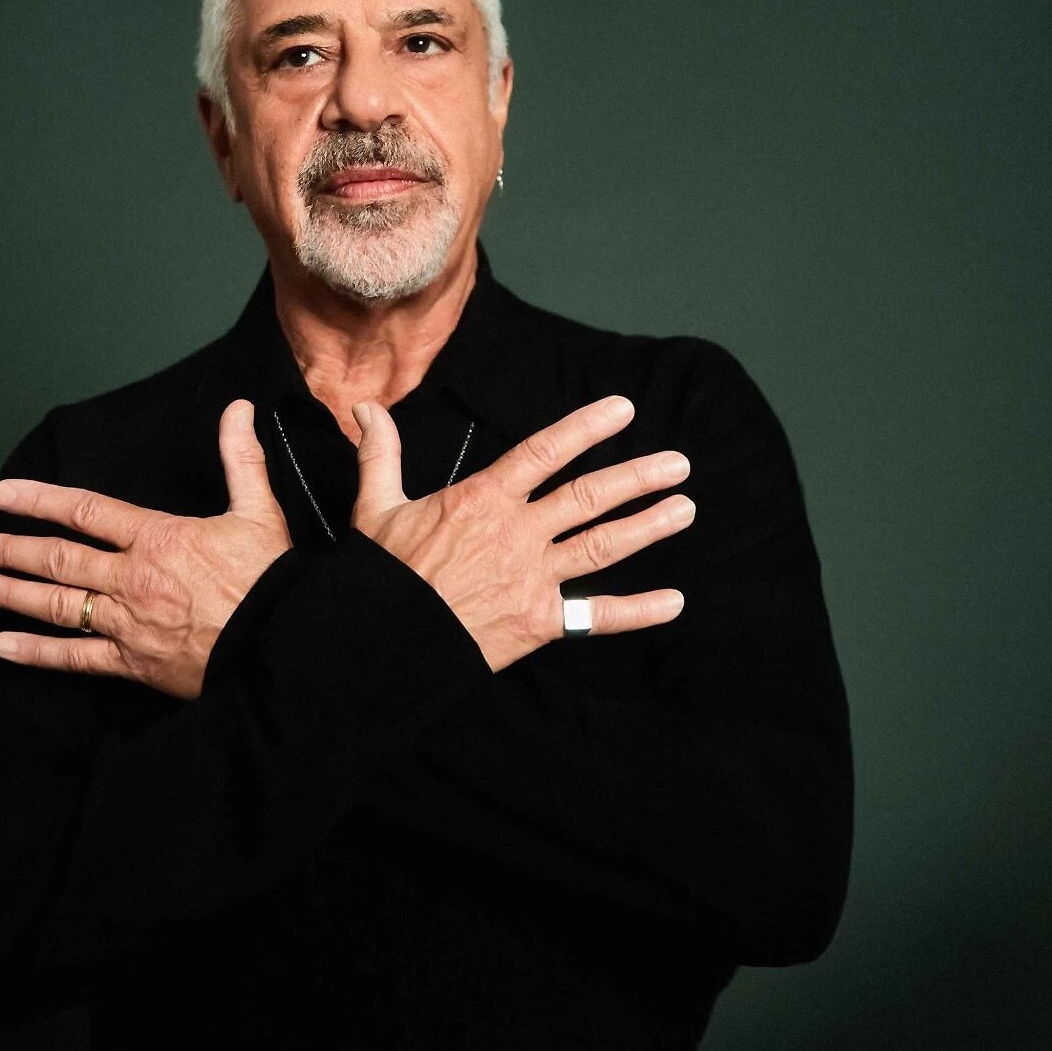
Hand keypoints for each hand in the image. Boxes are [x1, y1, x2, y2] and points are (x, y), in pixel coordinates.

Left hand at [0, 400, 290, 699]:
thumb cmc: (269, 579)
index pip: (85, 511)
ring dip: (10, 594)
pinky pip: (76, 657)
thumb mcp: (260, 512)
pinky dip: (38, 654)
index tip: (2, 496)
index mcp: (157, 538)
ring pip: (57, 605)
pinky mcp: (132, 663)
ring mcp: (127, 622)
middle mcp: (131, 578)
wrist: (280, 644)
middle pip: (57, 559)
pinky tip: (4, 647)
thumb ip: (241, 459)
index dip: (40, 500)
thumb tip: (238, 409)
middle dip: (9, 550)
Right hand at [353, 395, 692, 671]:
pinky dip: (638, 611)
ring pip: (602, 546)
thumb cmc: (381, 574)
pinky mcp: (538, 621)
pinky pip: (596, 616)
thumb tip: (365, 409)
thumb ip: (381, 454)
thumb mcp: (376, 507)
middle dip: (637, 476)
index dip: (586, 427)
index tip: (624, 410)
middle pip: (589, 496)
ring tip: (686, 508)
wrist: (382, 641)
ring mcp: (532, 578)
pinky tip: (674, 603)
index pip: (544, 451)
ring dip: (648, 526)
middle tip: (677, 464)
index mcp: (482, 499)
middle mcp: (517, 533)